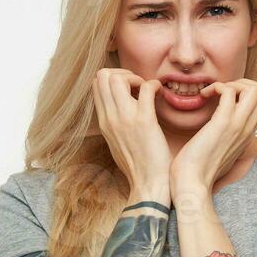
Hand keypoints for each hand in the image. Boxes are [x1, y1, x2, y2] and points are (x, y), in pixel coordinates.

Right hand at [92, 68, 170, 202]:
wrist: (148, 184)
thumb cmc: (138, 166)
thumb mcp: (117, 143)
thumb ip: (115, 124)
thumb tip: (120, 109)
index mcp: (103, 122)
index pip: (96, 85)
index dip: (113, 78)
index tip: (130, 88)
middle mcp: (110, 118)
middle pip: (102, 76)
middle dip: (122, 73)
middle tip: (138, 85)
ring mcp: (125, 119)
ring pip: (117, 78)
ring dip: (136, 77)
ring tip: (147, 89)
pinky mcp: (144, 121)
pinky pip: (146, 89)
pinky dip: (154, 85)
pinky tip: (160, 93)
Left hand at [168, 79, 256, 195]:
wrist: (192, 184)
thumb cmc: (200, 170)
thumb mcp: (221, 151)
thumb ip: (226, 137)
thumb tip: (218, 131)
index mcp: (248, 134)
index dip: (248, 91)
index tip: (226, 96)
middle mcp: (248, 128)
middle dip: (244, 82)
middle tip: (222, 91)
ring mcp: (238, 125)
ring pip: (254, 89)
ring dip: (232, 83)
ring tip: (214, 93)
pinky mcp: (223, 123)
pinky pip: (229, 92)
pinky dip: (216, 87)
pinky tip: (203, 97)